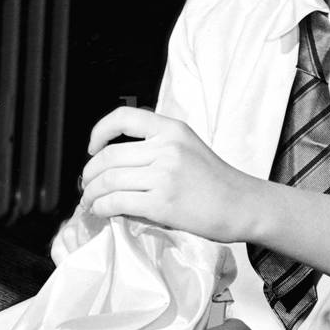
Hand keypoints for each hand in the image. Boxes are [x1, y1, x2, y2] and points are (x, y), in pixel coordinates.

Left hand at [79, 107, 260, 242]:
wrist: (243, 205)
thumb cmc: (217, 181)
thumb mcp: (188, 148)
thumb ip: (156, 148)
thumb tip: (115, 166)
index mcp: (172, 130)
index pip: (124, 117)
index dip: (99, 131)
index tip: (92, 147)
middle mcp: (167, 148)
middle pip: (109, 156)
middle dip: (89, 174)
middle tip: (86, 185)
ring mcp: (164, 176)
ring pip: (109, 180)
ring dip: (91, 194)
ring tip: (90, 202)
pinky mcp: (162, 203)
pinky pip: (117, 203)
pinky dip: (102, 208)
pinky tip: (102, 212)